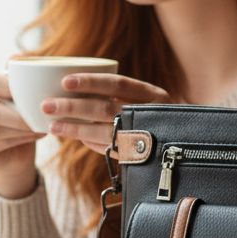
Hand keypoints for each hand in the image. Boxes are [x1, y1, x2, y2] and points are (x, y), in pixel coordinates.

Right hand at [0, 70, 40, 198]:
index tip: (32, 93)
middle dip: (18, 117)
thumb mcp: (16, 95)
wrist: (13, 150)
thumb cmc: (15, 116)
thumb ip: (15, 77)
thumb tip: (15, 57)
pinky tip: (33, 136)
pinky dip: (19, 140)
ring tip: (40, 127)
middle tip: (40, 118)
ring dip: (21, 130)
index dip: (9, 85)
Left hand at [41, 73, 171, 153]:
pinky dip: (91, 143)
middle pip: (106, 108)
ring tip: (51, 125)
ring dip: (75, 129)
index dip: (91, 82)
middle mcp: (151, 114)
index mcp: (152, 94)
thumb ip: (122, 93)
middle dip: (73, 107)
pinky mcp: (141, 157)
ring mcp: (146, 137)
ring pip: (104, 132)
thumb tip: (77, 82)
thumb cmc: (158, 117)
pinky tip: (75, 137)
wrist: (190, 147)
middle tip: (46, 104)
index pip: (118, 84)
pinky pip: (110, 149)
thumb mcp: (147, 100)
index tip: (65, 81)